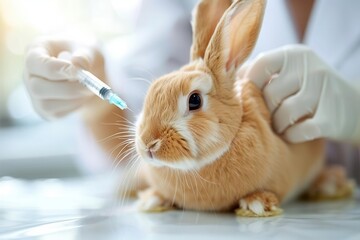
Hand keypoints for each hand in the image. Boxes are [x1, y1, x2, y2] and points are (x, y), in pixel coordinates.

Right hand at [24, 38, 105, 118]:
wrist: (93, 74)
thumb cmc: (88, 56)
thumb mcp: (91, 50)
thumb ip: (86, 55)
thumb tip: (78, 64)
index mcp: (35, 50)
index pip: (34, 62)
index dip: (56, 69)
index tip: (79, 72)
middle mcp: (29, 73)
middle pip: (37, 87)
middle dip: (67, 89)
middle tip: (90, 87)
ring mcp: (34, 93)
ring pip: (46, 104)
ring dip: (72, 99)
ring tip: (88, 89)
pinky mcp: (45, 110)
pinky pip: (57, 113)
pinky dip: (74, 106)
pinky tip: (82, 96)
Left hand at [242, 44, 359, 143]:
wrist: (352, 106)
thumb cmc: (306, 89)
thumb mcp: (287, 72)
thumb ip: (260, 73)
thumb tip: (229, 81)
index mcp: (294, 55)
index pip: (260, 66)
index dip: (249, 85)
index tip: (249, 98)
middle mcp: (310, 68)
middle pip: (270, 94)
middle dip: (265, 111)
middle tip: (268, 117)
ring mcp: (324, 91)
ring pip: (284, 114)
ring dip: (277, 125)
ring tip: (280, 126)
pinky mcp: (332, 117)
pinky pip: (299, 131)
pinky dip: (291, 136)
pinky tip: (292, 134)